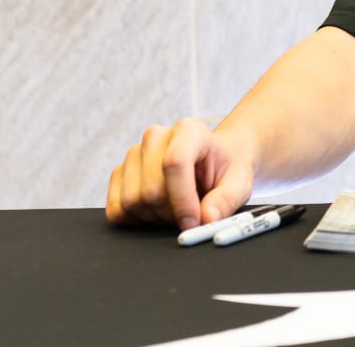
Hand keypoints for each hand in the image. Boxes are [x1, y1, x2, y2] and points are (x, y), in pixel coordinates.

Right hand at [105, 117, 255, 228]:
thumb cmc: (226, 170)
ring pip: (131, 202)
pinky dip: (136, 220)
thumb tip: (207, 219)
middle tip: (191, 216)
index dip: (183, 201)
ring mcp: (133, 154)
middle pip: (150, 190)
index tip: (194, 223)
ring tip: (177, 210)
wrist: (213, 160)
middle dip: (171, 214)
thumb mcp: (240, 183)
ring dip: (155, 218)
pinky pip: (115, 209)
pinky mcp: (120, 172)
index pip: (174, 164)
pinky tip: (158, 212)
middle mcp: (155, 137)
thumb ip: (226, 200)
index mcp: (189, 131)